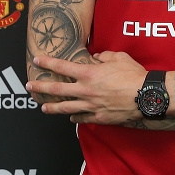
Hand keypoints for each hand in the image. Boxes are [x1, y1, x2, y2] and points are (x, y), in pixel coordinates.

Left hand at [26, 51, 145, 123]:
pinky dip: (74, 117)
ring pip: (65, 108)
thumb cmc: (133, 75)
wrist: (145, 96)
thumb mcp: (119, 58)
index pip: (63, 67)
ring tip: (43, 107)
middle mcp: (86, 90)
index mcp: (89, 74)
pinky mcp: (98, 117)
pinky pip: (81, 118)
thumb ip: (104, 56)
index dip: (48, 63)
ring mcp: (90, 106)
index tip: (37, 60)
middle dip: (41, 87)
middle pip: (58, 89)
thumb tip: (97, 57)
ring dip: (52, 107)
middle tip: (29, 86)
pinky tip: (71, 117)